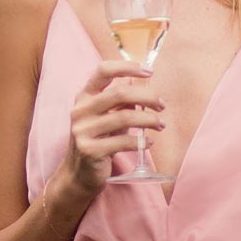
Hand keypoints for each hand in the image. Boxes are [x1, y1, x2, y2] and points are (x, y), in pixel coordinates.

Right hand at [63, 59, 164, 194]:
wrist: (78, 174)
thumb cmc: (98, 139)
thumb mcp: (105, 116)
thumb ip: (119, 100)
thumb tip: (139, 79)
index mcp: (84, 96)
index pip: (103, 70)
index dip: (127, 67)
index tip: (149, 71)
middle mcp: (80, 110)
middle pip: (119, 93)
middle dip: (147, 96)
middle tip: (162, 104)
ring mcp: (83, 131)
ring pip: (124, 118)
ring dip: (149, 119)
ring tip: (160, 124)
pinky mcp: (90, 151)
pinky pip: (122, 142)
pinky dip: (141, 141)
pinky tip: (149, 142)